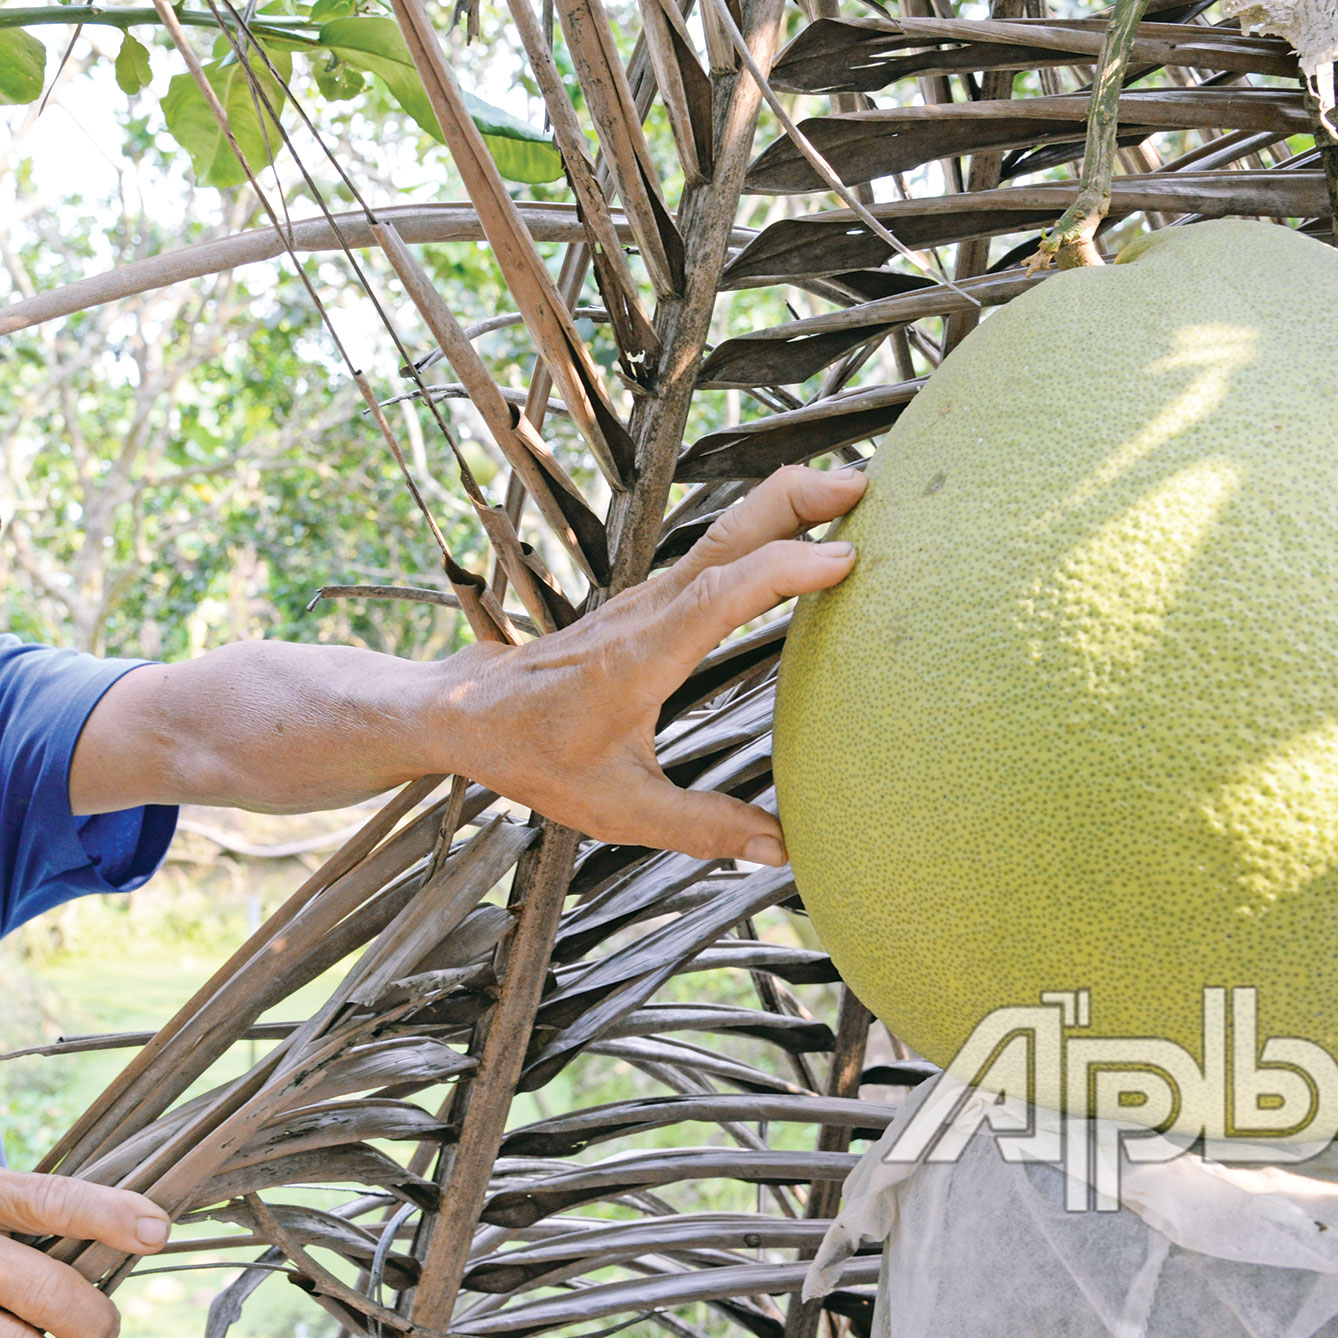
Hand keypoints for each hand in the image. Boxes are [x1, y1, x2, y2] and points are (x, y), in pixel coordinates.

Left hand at [432, 464, 864, 864]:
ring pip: (726, 532)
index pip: (719, 595)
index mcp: (639, 658)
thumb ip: (700, 828)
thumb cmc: (532, 754)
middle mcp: (647, 613)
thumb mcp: (615, 808)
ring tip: (858, 498)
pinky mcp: (652, 601)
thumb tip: (781, 850)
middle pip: (729, 533)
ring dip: (789, 506)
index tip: (846, 561)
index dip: (784, 571)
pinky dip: (767, 532)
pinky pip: (718, 552)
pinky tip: (803, 539)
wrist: (469, 711)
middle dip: (798, 500)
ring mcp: (649, 598)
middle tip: (868, 487)